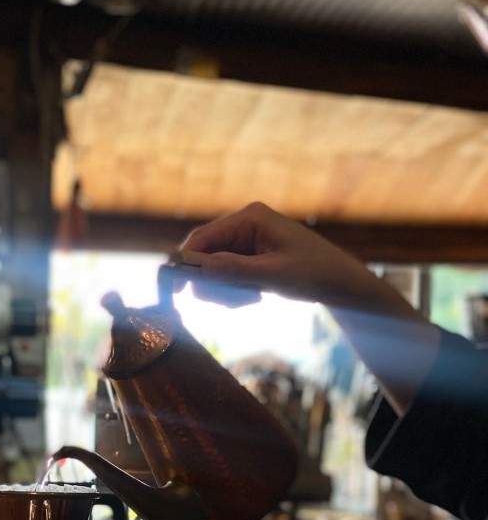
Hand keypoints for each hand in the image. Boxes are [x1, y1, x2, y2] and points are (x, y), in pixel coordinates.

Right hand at [177, 201, 397, 311]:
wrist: (343, 283)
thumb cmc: (315, 273)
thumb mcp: (273, 275)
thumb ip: (234, 270)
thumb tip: (196, 268)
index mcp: (250, 218)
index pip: (203, 236)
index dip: (186, 261)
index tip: (176, 287)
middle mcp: (245, 224)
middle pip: (205, 252)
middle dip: (208, 279)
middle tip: (225, 301)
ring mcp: (248, 240)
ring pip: (214, 266)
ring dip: (222, 288)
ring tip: (247, 300)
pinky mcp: (252, 256)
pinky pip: (227, 273)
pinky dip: (232, 289)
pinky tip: (252, 297)